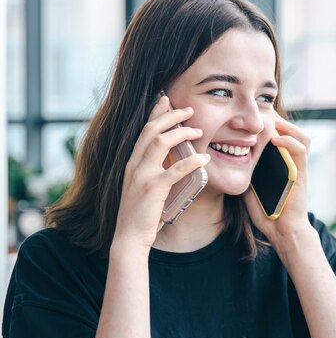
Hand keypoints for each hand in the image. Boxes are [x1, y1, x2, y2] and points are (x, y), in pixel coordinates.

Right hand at [113, 95, 209, 250]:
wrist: (129, 237)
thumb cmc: (141, 214)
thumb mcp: (145, 186)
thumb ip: (155, 171)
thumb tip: (175, 159)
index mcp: (132, 162)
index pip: (143, 129)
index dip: (155, 112)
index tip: (166, 100)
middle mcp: (134, 164)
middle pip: (151, 129)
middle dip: (171, 115)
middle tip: (189, 110)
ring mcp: (142, 175)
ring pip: (160, 141)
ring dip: (181, 132)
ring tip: (198, 131)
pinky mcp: (153, 188)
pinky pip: (175, 169)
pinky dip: (192, 162)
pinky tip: (204, 159)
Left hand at [244, 114, 315, 246]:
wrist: (282, 231)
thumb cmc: (268, 214)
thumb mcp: (251, 190)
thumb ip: (246, 175)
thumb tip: (227, 164)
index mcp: (282, 165)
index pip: (280, 138)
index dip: (271, 126)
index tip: (254, 118)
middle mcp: (292, 163)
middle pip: (292, 133)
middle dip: (279, 121)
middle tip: (263, 113)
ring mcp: (298, 168)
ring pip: (301, 137)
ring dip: (288, 126)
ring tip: (272, 121)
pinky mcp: (302, 174)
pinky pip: (300, 151)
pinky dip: (289, 141)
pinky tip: (275, 138)